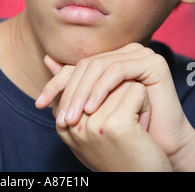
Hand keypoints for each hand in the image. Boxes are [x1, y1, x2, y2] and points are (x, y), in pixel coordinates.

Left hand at [36, 43, 194, 170]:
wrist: (158, 146)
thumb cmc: (125, 128)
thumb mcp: (92, 108)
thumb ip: (73, 85)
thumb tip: (46, 58)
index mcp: (112, 57)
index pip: (78, 65)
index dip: (56, 83)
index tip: (39, 103)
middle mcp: (126, 51)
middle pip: (87, 65)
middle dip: (68, 90)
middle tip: (59, 117)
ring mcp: (140, 53)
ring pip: (99, 67)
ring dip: (81, 93)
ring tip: (73, 118)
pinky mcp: (152, 62)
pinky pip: (118, 71)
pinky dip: (101, 89)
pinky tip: (91, 109)